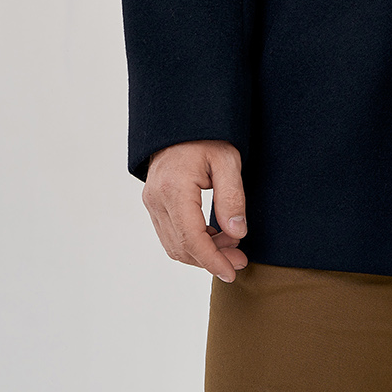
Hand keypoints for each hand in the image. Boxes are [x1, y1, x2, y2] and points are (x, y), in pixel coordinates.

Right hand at [143, 140, 247, 281]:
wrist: (182, 118)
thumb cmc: (207, 135)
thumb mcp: (227, 160)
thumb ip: (232, 197)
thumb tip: (237, 233)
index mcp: (173, 189)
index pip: (192, 239)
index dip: (213, 260)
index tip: (231, 272)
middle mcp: (156, 199)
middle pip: (181, 246)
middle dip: (211, 258)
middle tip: (240, 259)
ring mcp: (151, 201)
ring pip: (174, 243)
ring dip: (202, 252)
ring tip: (232, 247)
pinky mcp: (154, 201)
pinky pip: (170, 232)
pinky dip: (192, 241)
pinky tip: (215, 236)